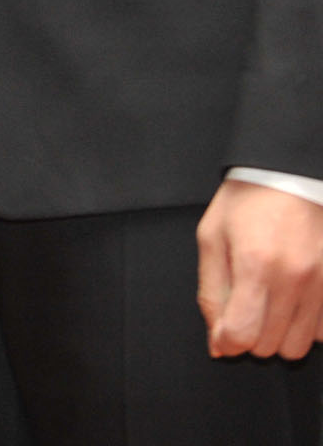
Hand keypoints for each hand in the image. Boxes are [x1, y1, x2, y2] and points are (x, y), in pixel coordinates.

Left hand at [199, 177, 322, 359]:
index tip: (223, 330)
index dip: (226, 340)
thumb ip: (211, 293)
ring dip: (278, 335)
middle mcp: (293, 279)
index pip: (242, 334)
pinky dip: (305, 327)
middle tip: (245, 308)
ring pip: (298, 346)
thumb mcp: (211, 239)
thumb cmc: (246, 204)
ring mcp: (322, 284)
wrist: (290, 177)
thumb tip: (218, 342)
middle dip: (250, 336)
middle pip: (269, 346)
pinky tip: (292, 303)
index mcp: (254, 264)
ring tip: (268, 304)